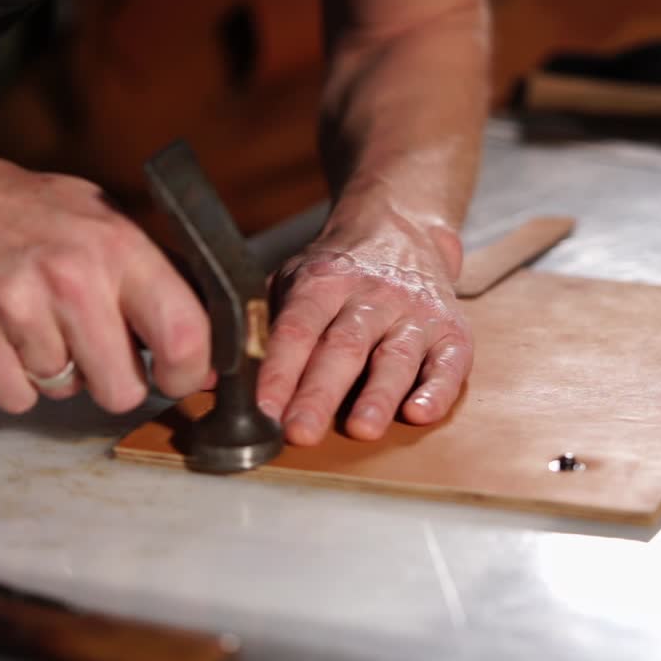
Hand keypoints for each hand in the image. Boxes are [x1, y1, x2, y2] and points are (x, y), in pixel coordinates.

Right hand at [0, 140, 210, 413]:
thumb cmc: (17, 210)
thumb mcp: (100, 218)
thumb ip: (155, 281)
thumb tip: (202, 353)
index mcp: (118, 246)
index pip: (185, 334)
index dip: (188, 372)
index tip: (177, 377)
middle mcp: (73, 277)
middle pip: (123, 388)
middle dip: (111, 380)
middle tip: (89, 347)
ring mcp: (17, 308)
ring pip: (65, 392)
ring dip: (53, 370)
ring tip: (31, 321)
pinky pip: (15, 398)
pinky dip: (9, 378)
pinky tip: (0, 335)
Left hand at [257, 218, 472, 443]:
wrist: (402, 228)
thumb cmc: (338, 271)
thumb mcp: (292, 282)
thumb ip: (256, 328)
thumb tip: (208, 377)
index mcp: (324, 282)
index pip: (297, 327)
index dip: (278, 368)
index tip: (261, 408)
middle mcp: (372, 295)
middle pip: (344, 345)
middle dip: (320, 392)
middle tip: (299, 432)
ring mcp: (415, 312)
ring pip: (396, 354)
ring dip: (379, 394)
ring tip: (361, 429)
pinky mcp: (452, 330)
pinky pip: (450, 362)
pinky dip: (437, 389)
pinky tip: (420, 413)